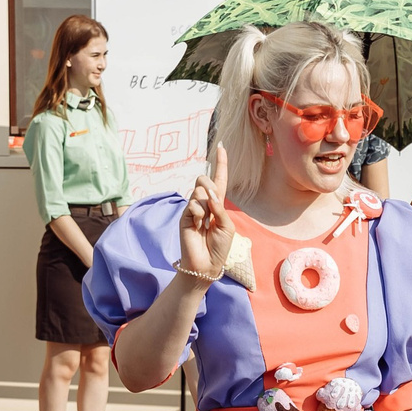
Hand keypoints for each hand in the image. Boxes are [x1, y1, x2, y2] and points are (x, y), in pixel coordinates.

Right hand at [178, 143, 233, 282]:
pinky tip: (198, 226)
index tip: (221, 146)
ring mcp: (193, 208)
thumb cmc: (220, 246)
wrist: (207, 264)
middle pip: (204, 179)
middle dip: (209, 187)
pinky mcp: (185, 215)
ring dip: (206, 205)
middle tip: (212, 206)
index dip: (220, 164)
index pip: (219, 180)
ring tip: (205, 223)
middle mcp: (205, 203)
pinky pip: (193, 204)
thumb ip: (219, 206)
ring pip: (199, 190)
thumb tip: (206, 192)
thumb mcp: (227, 225)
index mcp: (218, 204)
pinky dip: (199, 214)